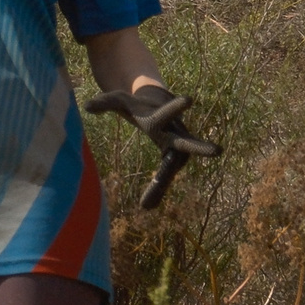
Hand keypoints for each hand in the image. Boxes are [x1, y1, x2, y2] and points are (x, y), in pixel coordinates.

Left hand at [84, 83, 221, 210]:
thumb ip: (105, 102)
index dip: (174, 108)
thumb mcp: (120, 101)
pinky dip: (155, 190)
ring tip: (147, 205)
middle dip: (200, 147)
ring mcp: (174, 148)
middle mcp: (173, 134)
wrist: (156, 106)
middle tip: (218, 150)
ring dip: (160, 186)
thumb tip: (86, 107)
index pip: (165, 116)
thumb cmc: (136, 104)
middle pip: (186, 143)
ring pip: (169, 169)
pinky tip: (146, 205)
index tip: (189, 99)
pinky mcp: (171, 159)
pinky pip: (163, 177)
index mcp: (160, 119)